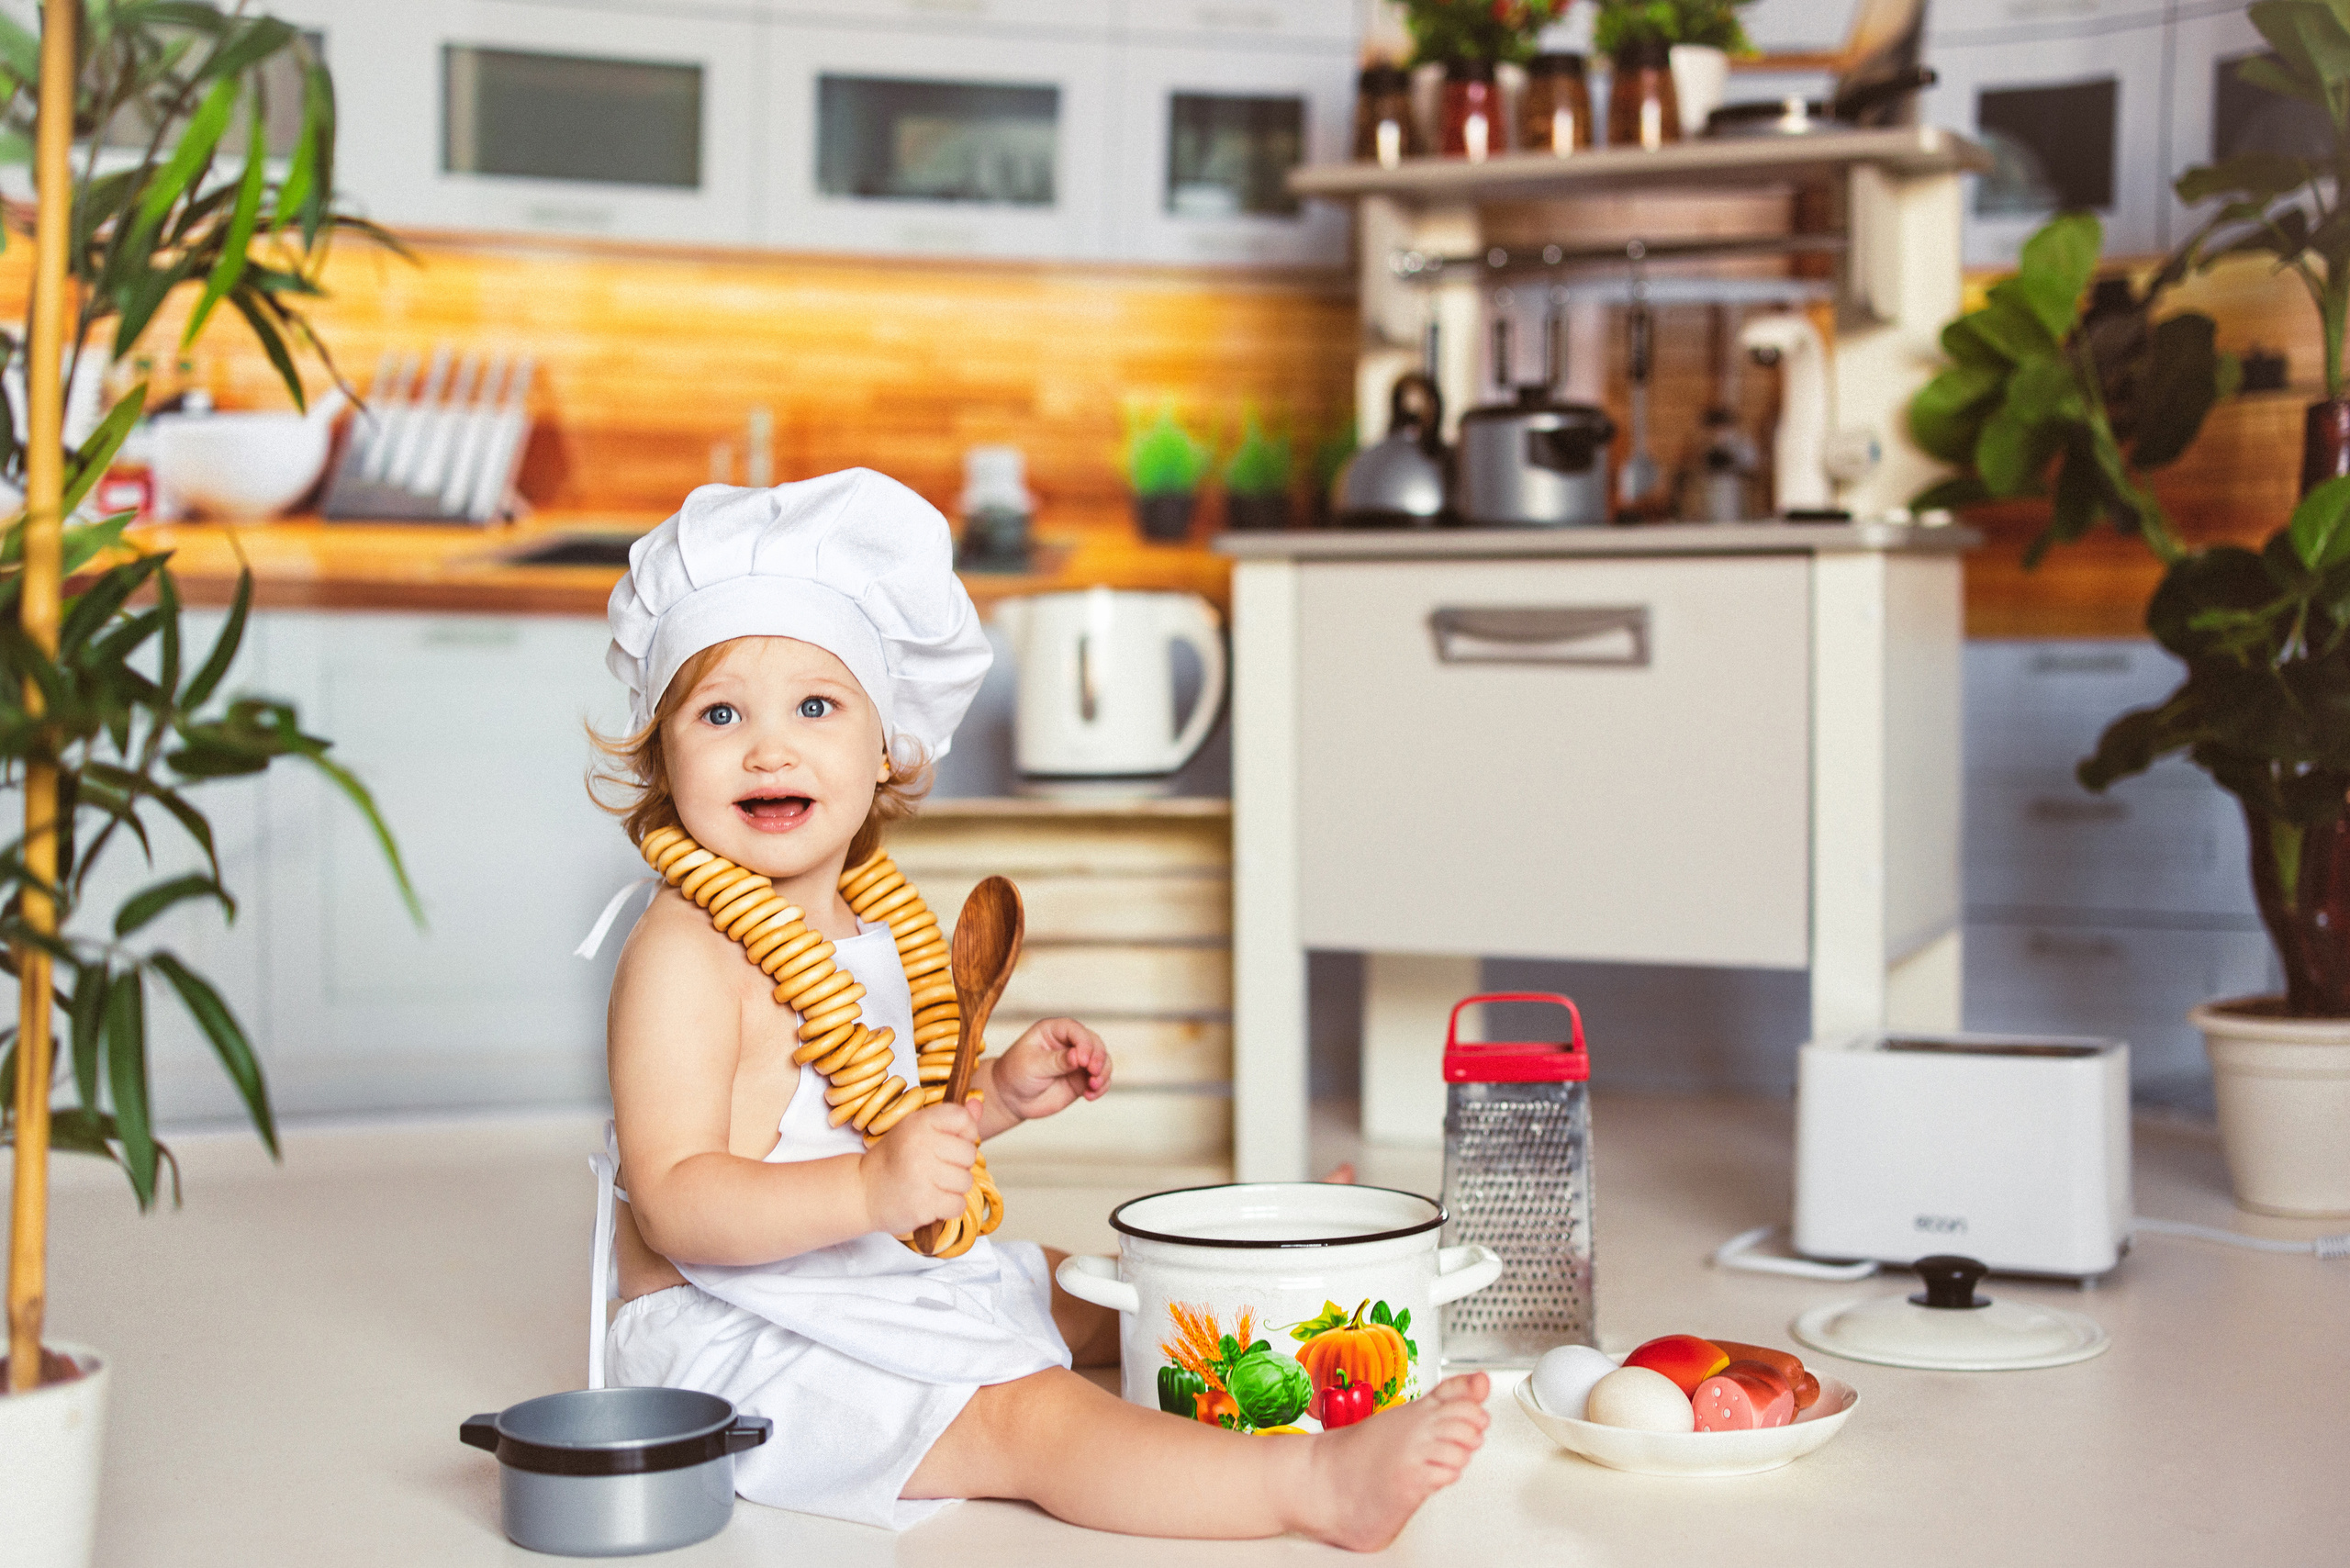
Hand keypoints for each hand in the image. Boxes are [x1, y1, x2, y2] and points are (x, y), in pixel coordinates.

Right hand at [858, 1100, 976, 1237]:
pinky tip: (930, 1201)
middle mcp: (920, 1146)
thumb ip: (949, 1120)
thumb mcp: (915, 1130)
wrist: (862, 1191)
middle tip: (936, 1168)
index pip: (962, 1118)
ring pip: (966, 1181)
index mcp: (918, 1123)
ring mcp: (922, 1176)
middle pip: (970, 1153)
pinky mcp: (923, 1204)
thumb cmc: (893, 1159)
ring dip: (953, 1187)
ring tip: (931, 1185)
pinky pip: (958, 1205)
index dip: (966, 1132)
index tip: (952, 1142)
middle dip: (959, 1164)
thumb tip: (978, 1105)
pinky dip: (948, 1207)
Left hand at [988, 1017, 1110, 1124]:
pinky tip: (1091, 1096)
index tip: (1082, 1061)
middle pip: (1094, 1043)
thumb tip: (1077, 1057)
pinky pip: (1100, 1079)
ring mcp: (1077, 1062)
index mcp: (1053, 1031)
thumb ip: (1057, 1061)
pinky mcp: (1081, 1079)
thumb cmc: (1015, 1074)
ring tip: (1093, 1086)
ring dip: (1103, 1073)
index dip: (1083, 1043)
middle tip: (1093, 1073)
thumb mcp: (1032, 1065)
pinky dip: (1101, 1087)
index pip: (1075, 1030)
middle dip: (1098, 1058)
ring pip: (1102, 1061)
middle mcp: (1068, 1043)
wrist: (1010, 1098)